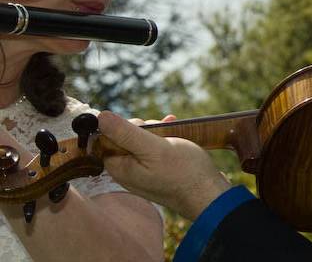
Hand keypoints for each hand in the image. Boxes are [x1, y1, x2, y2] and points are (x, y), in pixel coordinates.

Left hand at [97, 111, 231, 219]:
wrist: (209, 194)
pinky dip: (162, 138)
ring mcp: (143, 172)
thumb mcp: (154, 147)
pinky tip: (173, 130)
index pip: (107, 138)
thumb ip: (126, 133)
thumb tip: (101, 117)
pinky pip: (153, 149)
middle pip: (125, 138)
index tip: (144, 127)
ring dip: (155, 131)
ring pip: (141, 141)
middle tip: (161, 131)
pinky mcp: (157, 171)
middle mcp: (127, 172)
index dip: (124, 127)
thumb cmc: (183, 171)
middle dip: (143, 128)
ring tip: (171, 130)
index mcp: (120, 168)